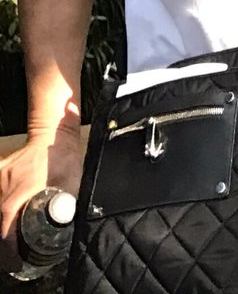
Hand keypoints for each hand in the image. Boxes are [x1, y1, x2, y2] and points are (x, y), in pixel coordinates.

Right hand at [0, 130, 82, 272]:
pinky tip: (6, 221)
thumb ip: (67, 208)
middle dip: (4, 244)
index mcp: (21, 189)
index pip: (6, 226)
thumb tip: (67, 231)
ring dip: (2, 227)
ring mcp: (0, 176)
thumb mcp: (71, 185)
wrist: (55, 135)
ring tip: (10, 247)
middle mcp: (5, 184)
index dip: (9, 249)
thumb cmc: (64, 159)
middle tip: (14, 260)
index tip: (16, 261)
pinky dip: (1, 211)